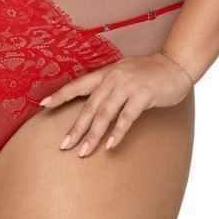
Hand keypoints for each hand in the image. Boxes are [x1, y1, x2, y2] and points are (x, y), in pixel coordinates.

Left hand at [39, 50, 192, 157]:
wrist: (176, 65)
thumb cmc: (150, 74)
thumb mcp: (125, 75)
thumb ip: (109, 87)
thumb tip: (94, 107)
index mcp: (106, 73)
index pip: (78, 85)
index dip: (60, 95)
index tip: (42, 105)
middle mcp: (113, 78)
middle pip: (89, 106)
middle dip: (75, 128)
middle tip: (64, 146)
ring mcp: (128, 86)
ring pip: (105, 113)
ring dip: (93, 135)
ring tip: (83, 152)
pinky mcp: (143, 95)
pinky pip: (127, 117)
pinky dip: (118, 132)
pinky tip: (110, 145)